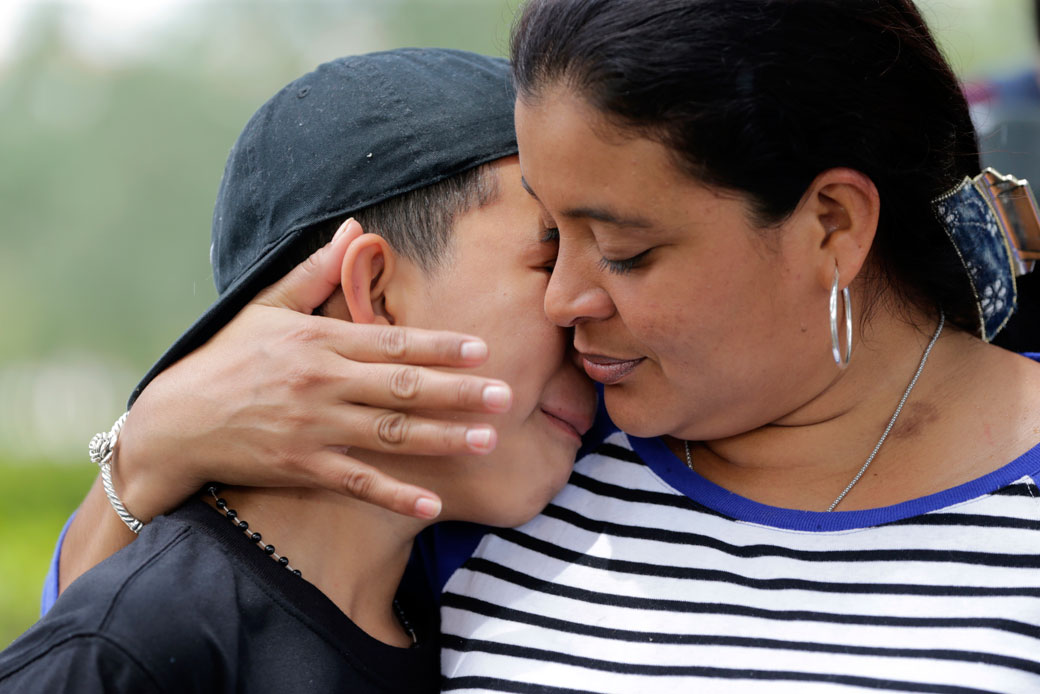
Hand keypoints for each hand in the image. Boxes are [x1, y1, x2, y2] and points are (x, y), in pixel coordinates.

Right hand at [118, 219, 512, 520]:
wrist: (176, 422)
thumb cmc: (227, 359)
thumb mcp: (266, 306)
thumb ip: (315, 271)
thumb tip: (354, 230)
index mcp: (319, 340)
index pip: (392, 342)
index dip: (440, 346)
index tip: (482, 350)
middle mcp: (322, 383)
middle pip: (402, 387)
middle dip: (458, 392)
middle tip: (505, 396)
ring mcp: (313, 428)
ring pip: (390, 433)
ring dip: (443, 438)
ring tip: (488, 441)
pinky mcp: (302, 467)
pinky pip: (358, 482)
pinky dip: (395, 493)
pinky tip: (433, 502)